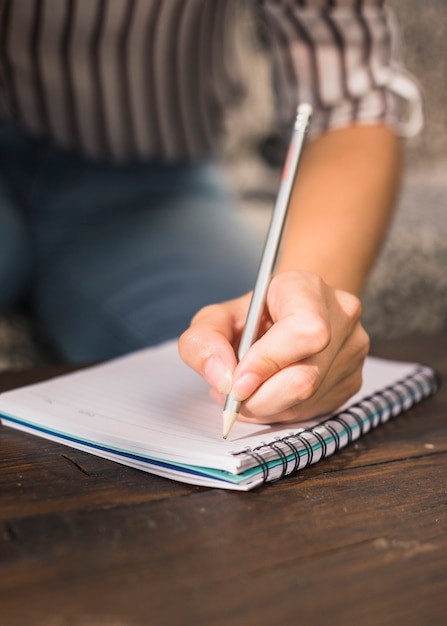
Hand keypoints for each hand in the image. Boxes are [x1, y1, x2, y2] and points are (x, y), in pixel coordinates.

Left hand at [178, 270, 368, 423]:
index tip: (236, 381)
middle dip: (259, 397)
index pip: (305, 331)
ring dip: (266, 408)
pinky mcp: (353, 379)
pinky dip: (281, 412)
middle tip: (232, 395)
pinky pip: (314, 410)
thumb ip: (203, 342)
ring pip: (308, 399)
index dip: (268, 363)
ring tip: (246, 392)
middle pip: (305, 377)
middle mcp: (340, 315)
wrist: (285, 315)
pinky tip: (269, 394)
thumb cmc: (251, 317)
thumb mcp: (215, 319)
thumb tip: (223, 379)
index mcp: (307, 288)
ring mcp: (352, 350)